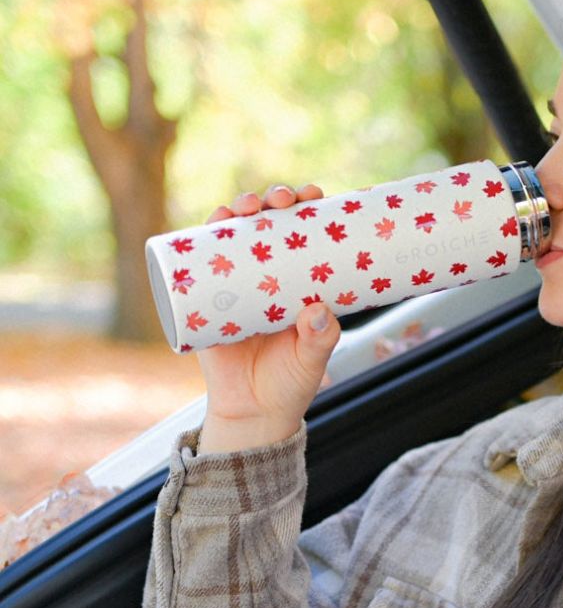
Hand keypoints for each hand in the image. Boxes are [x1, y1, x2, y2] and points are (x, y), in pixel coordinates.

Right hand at [196, 183, 341, 453]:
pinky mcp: (204, 301)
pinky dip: (198, 240)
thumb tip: (317, 310)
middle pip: (267, 224)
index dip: (307, 208)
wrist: (253, 412)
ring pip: (231, 236)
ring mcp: (233, 285)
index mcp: (297, 281)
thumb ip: (320, 338)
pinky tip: (210, 223)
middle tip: (282, 200)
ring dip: (236, 211)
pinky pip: (197, 266)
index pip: (303, 233)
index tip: (315, 195)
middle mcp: (265, 275)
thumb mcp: (312, 360)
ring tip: (244, 208)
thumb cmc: (290, 383)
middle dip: (273, 201)